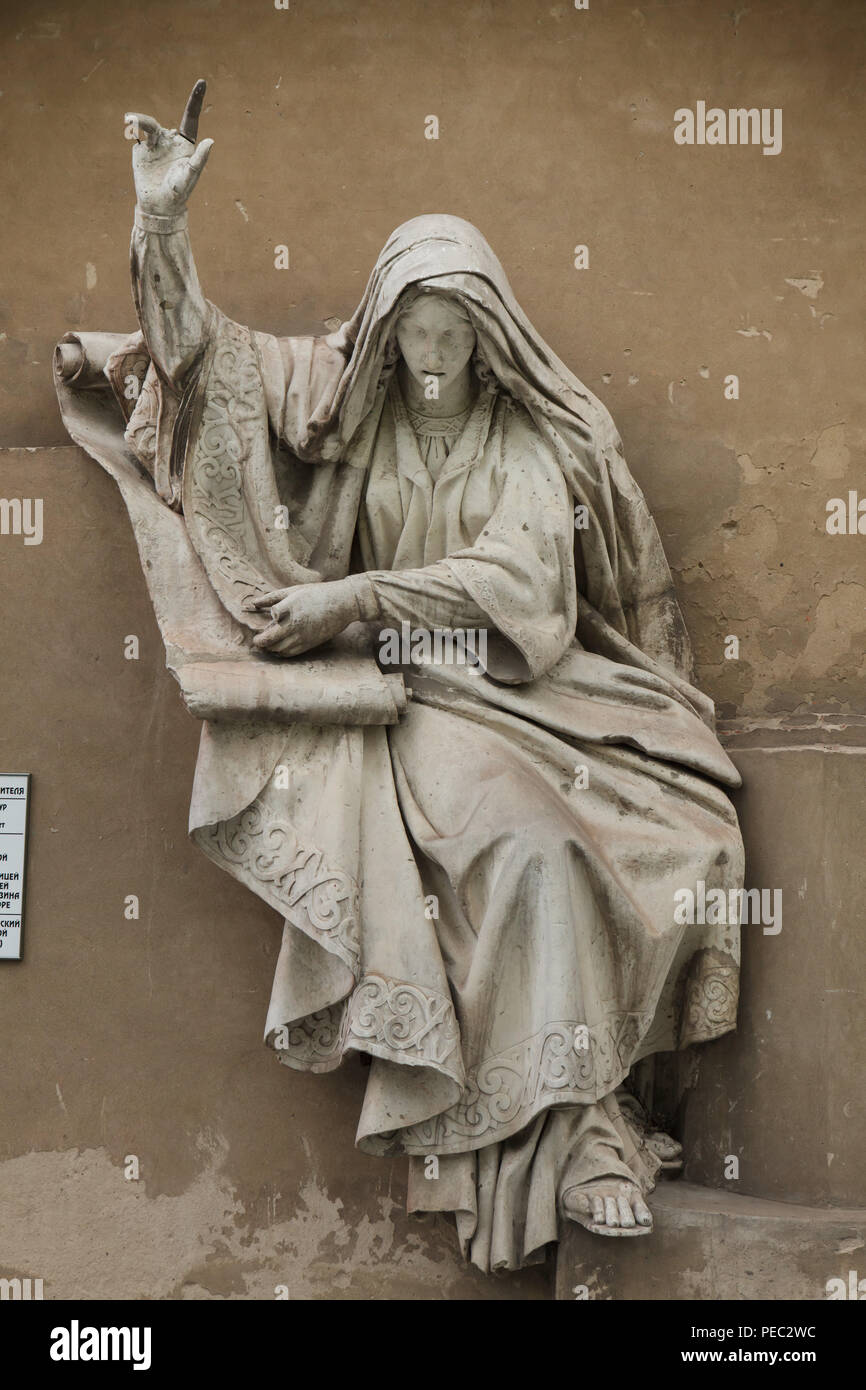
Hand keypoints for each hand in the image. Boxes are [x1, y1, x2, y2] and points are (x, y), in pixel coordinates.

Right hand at [126, 80, 212, 216]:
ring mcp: (155, 144)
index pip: (190, 118)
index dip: (195, 100)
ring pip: (145, 125)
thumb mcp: (190, 175)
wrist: (158, 207)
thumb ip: (199, 159)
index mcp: (186, 144)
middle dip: (144, 122)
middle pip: (158, 123)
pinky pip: (137, 134)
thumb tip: (211, 141)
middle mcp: (170, 140)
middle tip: (134, 121)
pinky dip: (133, 128)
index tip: (202, 82)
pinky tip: (128, 126)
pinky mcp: (142, 150)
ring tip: (128, 122)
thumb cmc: (179, 192)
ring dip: (137, 122)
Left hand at [246, 582, 361, 656]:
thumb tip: (253, 603)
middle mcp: (295, 624)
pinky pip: (289, 653)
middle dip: (259, 641)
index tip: (264, 620)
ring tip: (268, 642)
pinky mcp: (309, 644)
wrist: (342, 604)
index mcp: (291, 607)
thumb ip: (272, 597)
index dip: (266, 618)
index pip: (272, 616)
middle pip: (270, 639)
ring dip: (269, 647)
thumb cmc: (317, 594)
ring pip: (278, 649)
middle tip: (256, 639)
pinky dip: (280, 652)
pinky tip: (279, 646)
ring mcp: (302, 636)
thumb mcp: (293, 590)